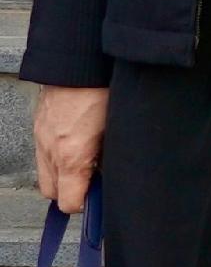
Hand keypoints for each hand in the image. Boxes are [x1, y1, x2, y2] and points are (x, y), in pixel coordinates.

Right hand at [30, 86, 103, 215]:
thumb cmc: (103, 91)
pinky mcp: (38, 127)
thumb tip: (112, 174)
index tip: (98, 198)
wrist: (79, 61)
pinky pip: (43, 153)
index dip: (84, 205)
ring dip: (64, 174)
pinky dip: (57, 156)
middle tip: (94, 180)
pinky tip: (77, 142)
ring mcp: (41, 139)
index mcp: (72, 156)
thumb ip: (111, 157)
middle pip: (52, 193)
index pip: (68, 202)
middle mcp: (51, 151)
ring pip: (46, 174)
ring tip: (87, 159)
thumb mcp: (116, 129)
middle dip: (71, 192)